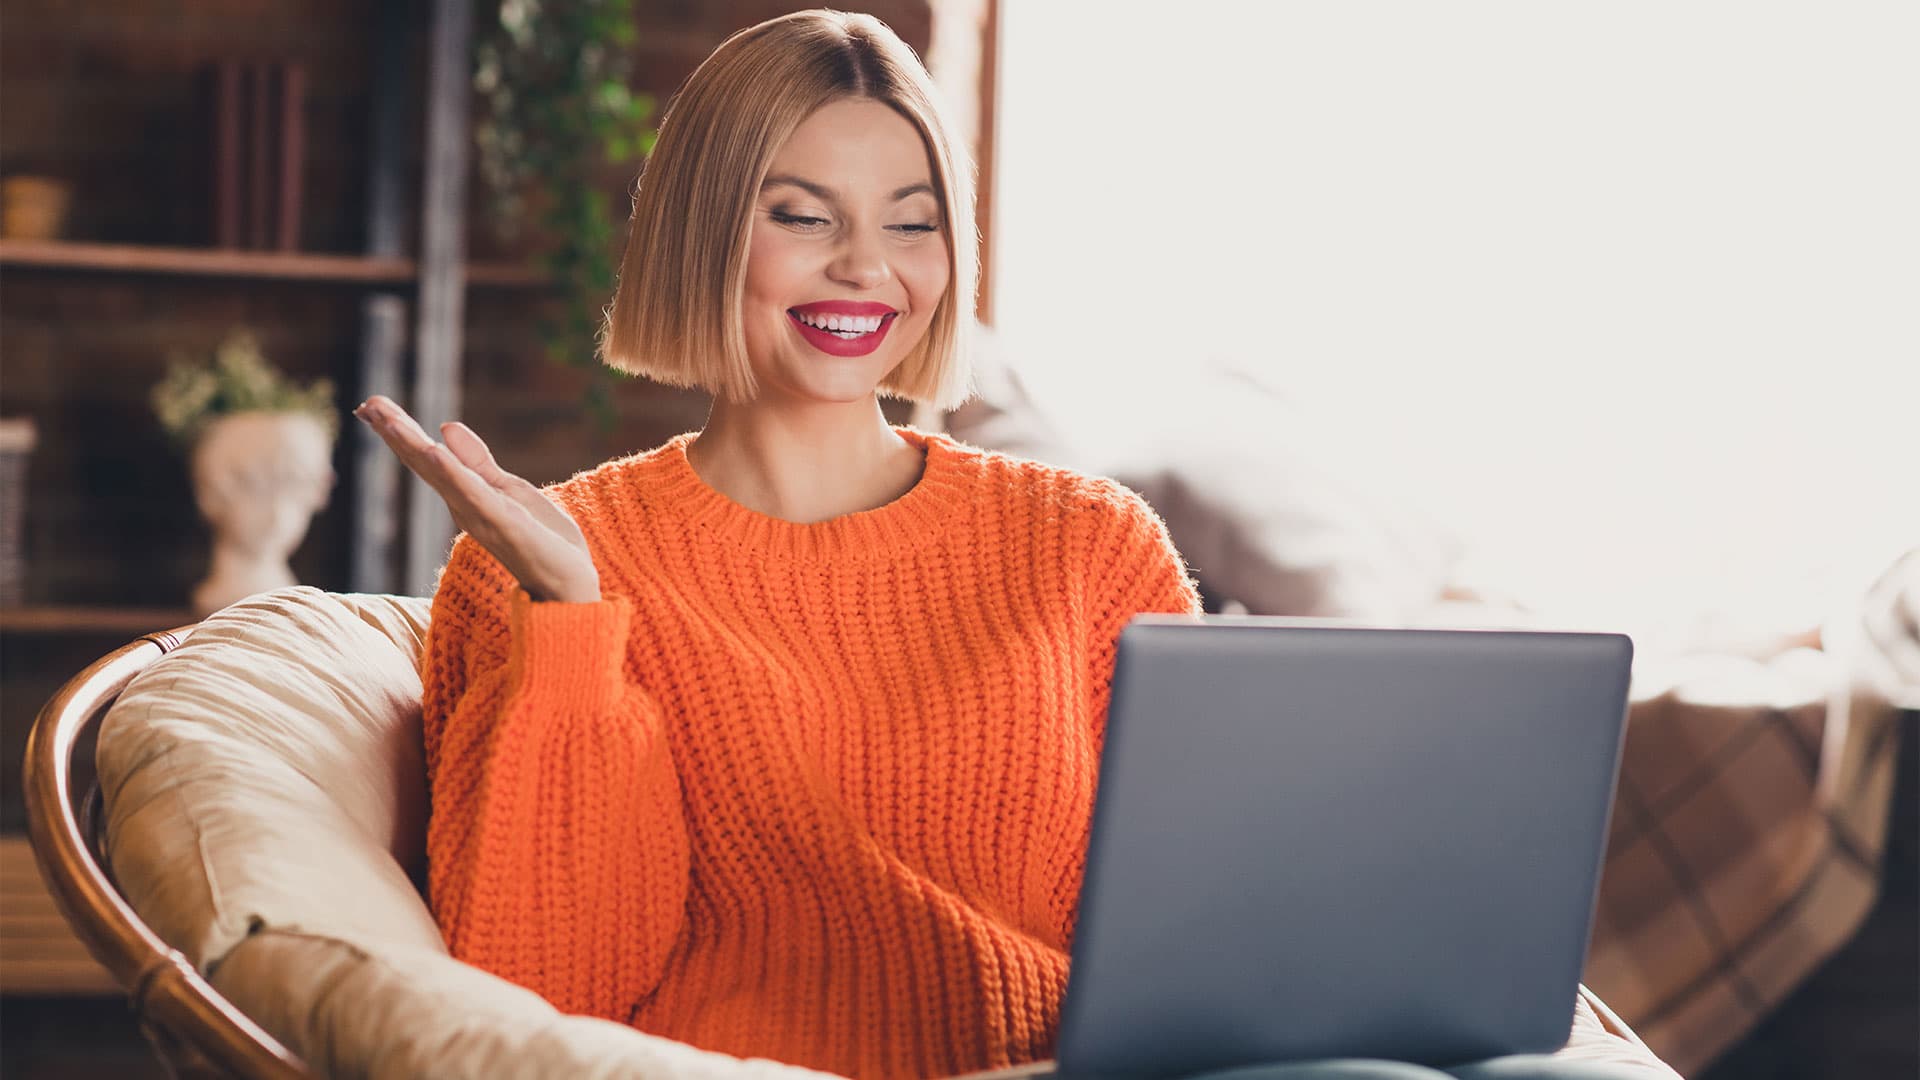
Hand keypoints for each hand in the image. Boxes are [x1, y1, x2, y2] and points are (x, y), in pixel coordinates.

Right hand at [355, 395, 600, 602]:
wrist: (570, 584)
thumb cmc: (540, 540)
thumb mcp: (508, 489)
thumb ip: (476, 462)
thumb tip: (446, 426)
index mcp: (465, 496)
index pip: (427, 458)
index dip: (400, 432)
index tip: (370, 405)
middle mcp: (464, 506)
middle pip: (424, 464)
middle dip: (396, 434)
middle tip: (366, 405)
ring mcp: (482, 517)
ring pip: (441, 476)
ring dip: (414, 447)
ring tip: (388, 420)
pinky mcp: (506, 525)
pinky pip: (475, 497)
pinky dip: (454, 474)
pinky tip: (435, 452)